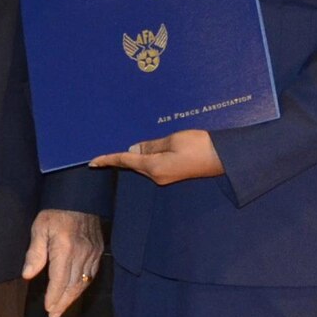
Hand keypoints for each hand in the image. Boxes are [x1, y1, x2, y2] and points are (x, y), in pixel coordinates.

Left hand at [21, 209, 103, 316]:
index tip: (47, 309)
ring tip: (62, 308)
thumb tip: (27, 275)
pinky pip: (92, 274)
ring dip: (73, 297)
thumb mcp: (39, 228)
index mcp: (65, 249)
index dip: (54, 297)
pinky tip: (75, 291)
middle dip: (63, 302)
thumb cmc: (55, 212)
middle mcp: (82, 253)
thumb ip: (35, 253)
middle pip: (73, 285)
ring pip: (84, 282)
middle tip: (54, 315)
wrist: (79, 196)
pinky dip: (83, 286)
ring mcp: (93, 253)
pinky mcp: (99, 250)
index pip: (60, 281)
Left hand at [90, 129, 224, 184]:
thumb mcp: (173, 140)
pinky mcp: (173, 173)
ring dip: (133, 157)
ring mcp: (166, 176)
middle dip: (120, 157)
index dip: (108, 160)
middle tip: (104, 149)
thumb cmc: (200, 146)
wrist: (223, 158)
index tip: (93, 161)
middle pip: (133, 165)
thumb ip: (151, 145)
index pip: (126, 161)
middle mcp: (157, 175)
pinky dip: (145, 157)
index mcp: (154, 167)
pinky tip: (144, 150)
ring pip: (143, 165)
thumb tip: (134, 150)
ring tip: (124, 145)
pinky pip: (153, 165)